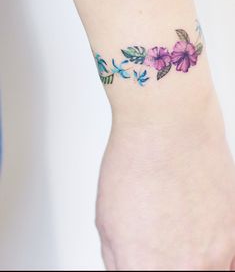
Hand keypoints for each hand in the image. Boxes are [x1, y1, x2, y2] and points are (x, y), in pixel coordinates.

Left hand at [96, 96, 234, 269]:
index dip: (142, 268)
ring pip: (209, 271)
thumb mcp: (107, 220)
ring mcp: (218, 253)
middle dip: (165, 263)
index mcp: (145, 269)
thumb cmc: (136, 161)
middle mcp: (188, 269)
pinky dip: (216, 254)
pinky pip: (228, 259)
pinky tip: (200, 233)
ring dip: (194, 262)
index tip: (143, 261)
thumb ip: (120, 260)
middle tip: (161, 244)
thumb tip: (130, 269)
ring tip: (180, 237)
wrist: (170, 126)